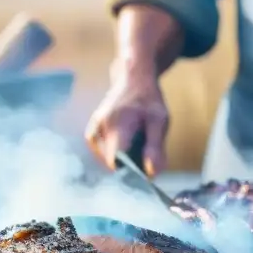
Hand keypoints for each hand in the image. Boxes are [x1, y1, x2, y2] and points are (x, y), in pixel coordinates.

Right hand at [84, 61, 169, 176]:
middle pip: (113, 163)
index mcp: (117, 125)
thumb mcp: (160, 121)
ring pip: (108, 160)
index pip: (116, 161)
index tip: (143, 171)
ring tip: (135, 140)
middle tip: (145, 151)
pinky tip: (125, 141)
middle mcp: (100, 128)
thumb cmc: (148, 100)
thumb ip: (155, 147)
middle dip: (130, 165)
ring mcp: (93, 130)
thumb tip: (150, 173)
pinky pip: (103, 154)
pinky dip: (115, 154)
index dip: (130, 172)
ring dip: (123, 158)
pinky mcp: (92, 134)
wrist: (133, 79)